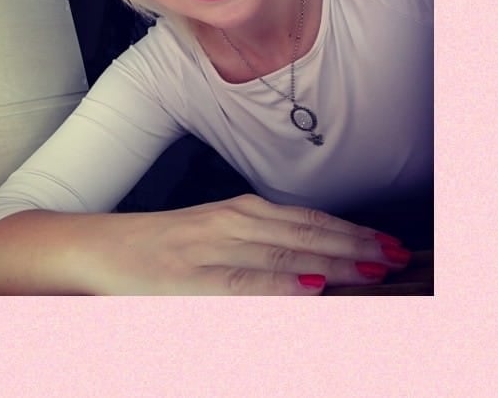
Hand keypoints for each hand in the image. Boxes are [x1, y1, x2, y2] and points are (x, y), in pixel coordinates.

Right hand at [73, 194, 410, 294]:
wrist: (101, 248)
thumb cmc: (161, 245)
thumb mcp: (214, 238)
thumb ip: (259, 249)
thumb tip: (311, 268)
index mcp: (239, 212)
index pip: (306, 221)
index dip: (350, 232)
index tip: (386, 243)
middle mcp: (231, 223)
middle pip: (304, 235)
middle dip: (355, 247)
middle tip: (396, 256)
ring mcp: (211, 247)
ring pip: (283, 253)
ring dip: (333, 261)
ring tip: (373, 269)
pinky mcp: (190, 277)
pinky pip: (243, 282)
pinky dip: (279, 283)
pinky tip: (308, 286)